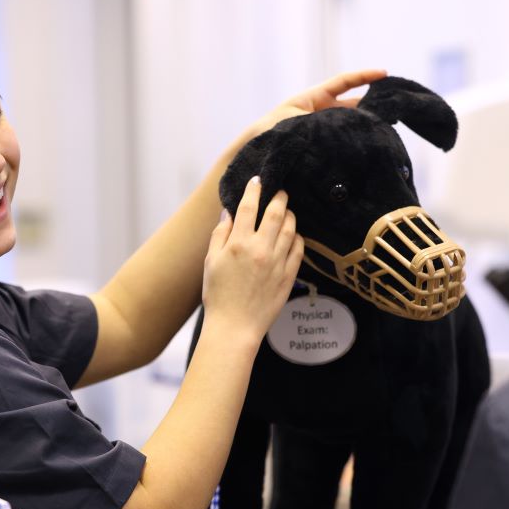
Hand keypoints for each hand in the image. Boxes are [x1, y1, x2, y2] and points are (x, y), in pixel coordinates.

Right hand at [202, 177, 303, 344]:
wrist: (234, 327)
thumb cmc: (218, 296)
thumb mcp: (211, 262)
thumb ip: (220, 235)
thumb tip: (229, 213)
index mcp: (238, 244)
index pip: (249, 206)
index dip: (254, 189)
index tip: (258, 180)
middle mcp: (261, 249)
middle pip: (276, 212)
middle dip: (279, 197)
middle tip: (280, 191)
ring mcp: (278, 262)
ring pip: (290, 228)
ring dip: (290, 215)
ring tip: (286, 211)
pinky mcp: (289, 276)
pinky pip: (298, 249)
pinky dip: (297, 237)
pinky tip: (292, 235)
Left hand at [249, 68, 387, 135]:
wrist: (256, 151)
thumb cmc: (269, 133)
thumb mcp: (293, 122)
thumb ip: (316, 121)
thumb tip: (342, 124)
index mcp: (314, 97)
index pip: (344, 82)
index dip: (364, 76)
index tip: (383, 73)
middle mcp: (322, 110)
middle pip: (353, 103)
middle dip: (372, 103)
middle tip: (393, 107)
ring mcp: (324, 126)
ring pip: (350, 122)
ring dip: (366, 124)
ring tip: (387, 128)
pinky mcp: (325, 141)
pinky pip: (343, 137)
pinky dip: (356, 139)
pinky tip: (369, 145)